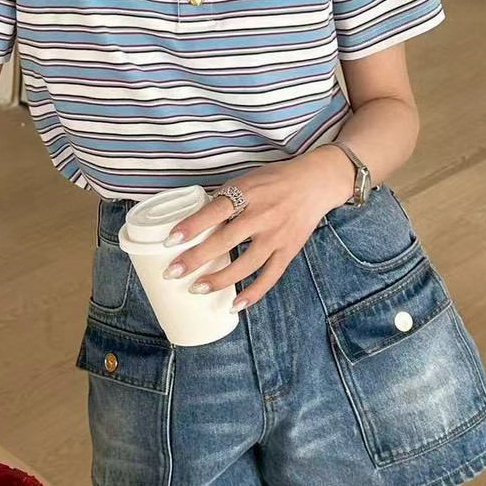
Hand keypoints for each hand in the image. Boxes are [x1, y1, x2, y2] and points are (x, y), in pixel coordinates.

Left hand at [159, 150, 352, 312]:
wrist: (314, 183)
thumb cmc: (273, 180)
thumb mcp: (246, 180)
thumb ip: (225, 199)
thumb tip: (196, 222)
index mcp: (248, 193)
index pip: (215, 211)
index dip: (192, 226)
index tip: (170, 241)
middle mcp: (262, 216)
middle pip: (225, 241)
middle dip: (197, 258)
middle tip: (173, 272)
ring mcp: (277, 236)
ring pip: (246, 264)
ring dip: (219, 279)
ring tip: (197, 288)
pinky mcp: (289, 251)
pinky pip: (270, 277)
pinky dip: (253, 293)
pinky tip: (234, 305)